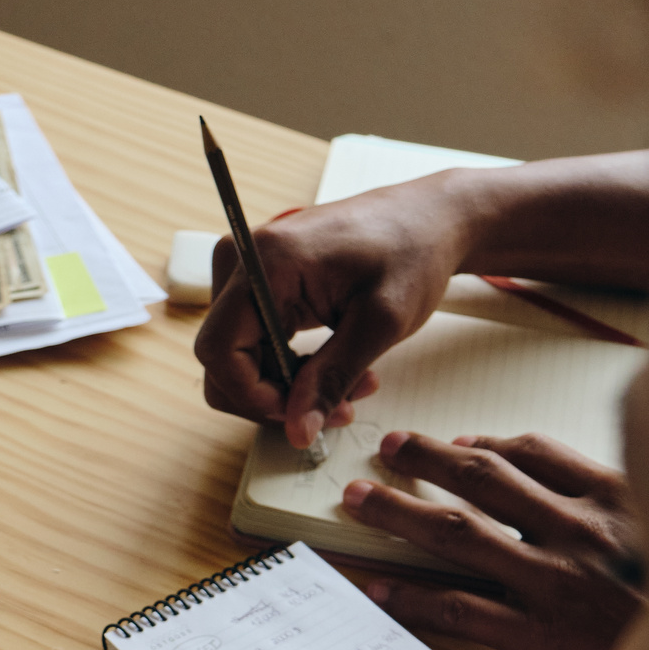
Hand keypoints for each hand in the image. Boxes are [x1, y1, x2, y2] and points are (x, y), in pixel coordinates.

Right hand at [195, 173, 474, 446]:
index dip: (251, 395)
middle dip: (275, 397)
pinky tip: (336, 369)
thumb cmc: (412, 249)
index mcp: (267, 261)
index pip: (220, 349)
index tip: (296, 412)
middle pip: (224, 362)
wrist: (429, 219)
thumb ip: (333, 378)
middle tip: (337, 406)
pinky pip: (257, 348)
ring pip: (239, 362)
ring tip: (351, 386)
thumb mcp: (380, 322)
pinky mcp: (264, 288)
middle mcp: (246, 263)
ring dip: (288, 389)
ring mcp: (250, 274)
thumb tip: (297, 430)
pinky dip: (292, 371)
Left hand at [345, 430, 644, 649]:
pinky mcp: (538, 635)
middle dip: (427, 459)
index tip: (457, 444)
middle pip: (485, 480)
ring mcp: (553, 582)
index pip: (537, 454)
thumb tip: (584, 492)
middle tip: (387, 448)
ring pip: (458, 535)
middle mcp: (577, 531)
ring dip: (400, 513)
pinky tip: (380, 590)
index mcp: (614, 500)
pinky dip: (414, 598)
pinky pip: (461, 610)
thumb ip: (632, 507)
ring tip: (359, 499)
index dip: (488, 444)